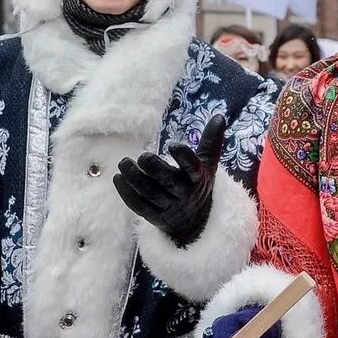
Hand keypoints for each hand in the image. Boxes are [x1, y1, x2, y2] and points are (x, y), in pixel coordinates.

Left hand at [114, 115, 225, 246]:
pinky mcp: (153, 216)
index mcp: (197, 179)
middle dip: (155, 170)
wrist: (195, 221)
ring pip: (151, 194)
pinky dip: (127, 194)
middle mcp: (183, 193)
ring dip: (135, 179)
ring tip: (123, 163)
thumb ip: (211, 141)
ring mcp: (168, 206)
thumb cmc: (198, 184)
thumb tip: (219, 116)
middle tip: (142, 156)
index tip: (173, 145)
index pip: (192, 168)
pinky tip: (118, 179)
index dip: (184, 158)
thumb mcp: (208, 164)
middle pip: (169, 183)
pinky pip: (139, 206)